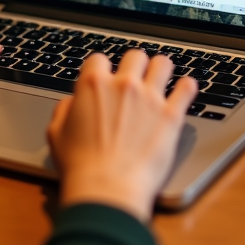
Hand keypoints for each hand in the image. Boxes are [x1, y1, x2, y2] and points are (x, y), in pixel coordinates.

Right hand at [47, 50, 198, 221]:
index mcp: (94, 85)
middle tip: (135, 78)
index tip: (105, 78)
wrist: (107, 188)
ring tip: (161, 78)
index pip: (99, 59)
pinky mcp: (171, 115)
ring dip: (161, 69)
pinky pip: (187, 89)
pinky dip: (187, 87)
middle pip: (135, 56)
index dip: (101, 69)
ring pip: (163, 64)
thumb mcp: (57, 134)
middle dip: (134, 66)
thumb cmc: (81, 166)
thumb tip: (71, 103)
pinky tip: (184, 90)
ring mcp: (150, 98)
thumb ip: (63, 111)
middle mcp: (124, 85)